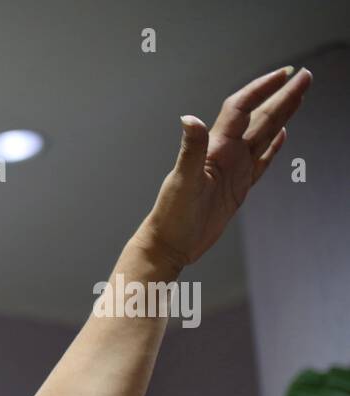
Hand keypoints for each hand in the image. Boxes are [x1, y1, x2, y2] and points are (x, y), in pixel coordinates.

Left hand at [135, 65, 311, 271]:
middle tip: (303, 75)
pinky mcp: (238, 187)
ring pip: (264, 134)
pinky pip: (261, 160)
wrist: (170, 244)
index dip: (261, 89)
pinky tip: (282, 135)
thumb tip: (189, 119)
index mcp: (216, 148)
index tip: (283, 74)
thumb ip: (191, 149)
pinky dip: (273, 147)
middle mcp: (226, 154)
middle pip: (259, 117)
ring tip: (298, 94)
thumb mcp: (183, 181)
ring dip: (282, 114)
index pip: (242, 108)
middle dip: (281, 95)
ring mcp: (234, 169)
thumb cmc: (172, 216)